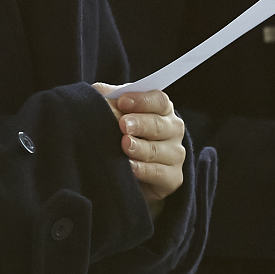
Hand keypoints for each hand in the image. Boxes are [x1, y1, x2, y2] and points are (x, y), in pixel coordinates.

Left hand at [92, 85, 186, 215]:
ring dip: (140, 148)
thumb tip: (99, 95)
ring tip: (125, 145)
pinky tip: (131, 167)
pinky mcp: (172, 177)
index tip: (122, 101)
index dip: (141, 100)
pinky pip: (159, 173)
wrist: (129, 170)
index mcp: (162, 109)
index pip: (158, 100)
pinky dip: (144, 170)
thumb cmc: (121, 133)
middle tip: (123, 124)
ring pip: (157, 150)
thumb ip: (108, 99)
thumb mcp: (115, 111)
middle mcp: (173, 130)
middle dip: (140, 124)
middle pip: (158, 124)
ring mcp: (175, 154)